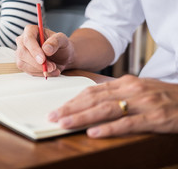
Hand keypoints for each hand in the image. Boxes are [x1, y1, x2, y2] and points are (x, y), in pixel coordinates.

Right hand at [15, 25, 74, 76]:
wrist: (62, 56)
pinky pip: (28, 71)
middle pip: (23, 53)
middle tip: (52, 67)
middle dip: (37, 63)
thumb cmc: (61, 45)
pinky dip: (40, 73)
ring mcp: (21, 53)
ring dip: (40, 69)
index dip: (34, 50)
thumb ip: (55, 42)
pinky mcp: (22, 64)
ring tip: (54, 68)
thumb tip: (46, 49)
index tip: (43, 59)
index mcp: (31, 30)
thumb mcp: (63, 40)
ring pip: (23, 64)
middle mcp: (22, 41)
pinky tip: (50, 71)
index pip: (28, 39)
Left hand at [48, 75, 177, 137]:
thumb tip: (90, 100)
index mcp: (125, 82)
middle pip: (94, 99)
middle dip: (71, 108)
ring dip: (83, 117)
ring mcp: (143, 103)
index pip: (92, 91)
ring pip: (107, 109)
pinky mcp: (156, 117)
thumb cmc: (163, 96)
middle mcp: (131, 89)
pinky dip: (110, 128)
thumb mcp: (138, 89)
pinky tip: (94, 133)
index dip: (72, 100)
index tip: (57, 108)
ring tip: (65, 123)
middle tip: (53, 117)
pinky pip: (128, 123)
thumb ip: (116, 93)